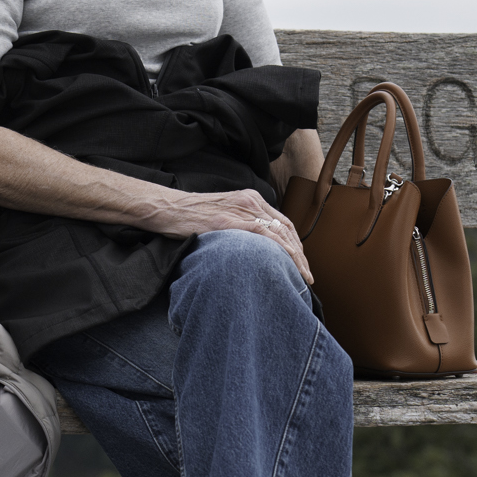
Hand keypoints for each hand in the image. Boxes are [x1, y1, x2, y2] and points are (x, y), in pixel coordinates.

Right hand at [136, 188, 313, 284]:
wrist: (168, 208)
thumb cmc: (189, 217)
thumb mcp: (221, 217)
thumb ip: (239, 227)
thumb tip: (252, 251)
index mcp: (250, 199)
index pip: (282, 222)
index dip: (295, 245)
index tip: (301, 264)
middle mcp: (251, 201)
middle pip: (286, 228)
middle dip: (301, 255)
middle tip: (308, 276)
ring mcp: (242, 209)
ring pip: (280, 232)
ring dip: (295, 257)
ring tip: (303, 277)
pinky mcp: (231, 220)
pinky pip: (264, 234)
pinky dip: (280, 250)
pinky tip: (288, 264)